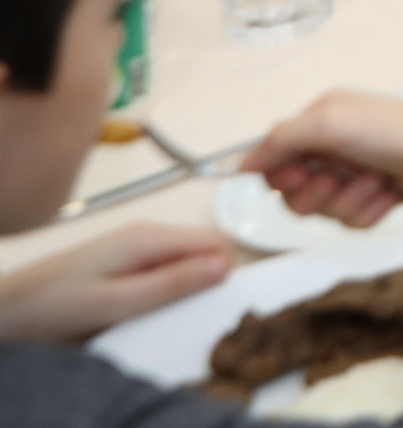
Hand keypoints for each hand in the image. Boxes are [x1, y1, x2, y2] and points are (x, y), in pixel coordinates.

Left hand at [0, 225, 233, 342]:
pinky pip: (164, 272)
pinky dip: (166, 293)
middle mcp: (148, 234)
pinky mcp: (126, 263)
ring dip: (185, 290)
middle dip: (206, 283)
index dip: (223, 275)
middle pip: (204, 251)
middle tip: (186, 320)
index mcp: (150, 238)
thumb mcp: (115, 303)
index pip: (217, 242)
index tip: (213, 309)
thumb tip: (227, 266)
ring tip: (165, 320)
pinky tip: (148, 315)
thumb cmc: (57, 306)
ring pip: (186, 263)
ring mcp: (136, 247)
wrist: (9, 310)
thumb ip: (170, 284)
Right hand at [242, 92, 402, 223]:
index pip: (277, 157)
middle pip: (297, 190)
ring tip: (376, 183)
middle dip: (317, 193)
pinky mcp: (380, 194)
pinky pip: (353, 219)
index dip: (280, 176)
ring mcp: (361, 169)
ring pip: (325, 208)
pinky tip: (390, 195)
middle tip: (338, 181)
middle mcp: (341, 141)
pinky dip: (369, 210)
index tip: (294, 179)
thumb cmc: (392, 132)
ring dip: (348, 201)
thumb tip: (244, 165)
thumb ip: (279, 141)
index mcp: (326, 116)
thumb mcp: (328, 122)